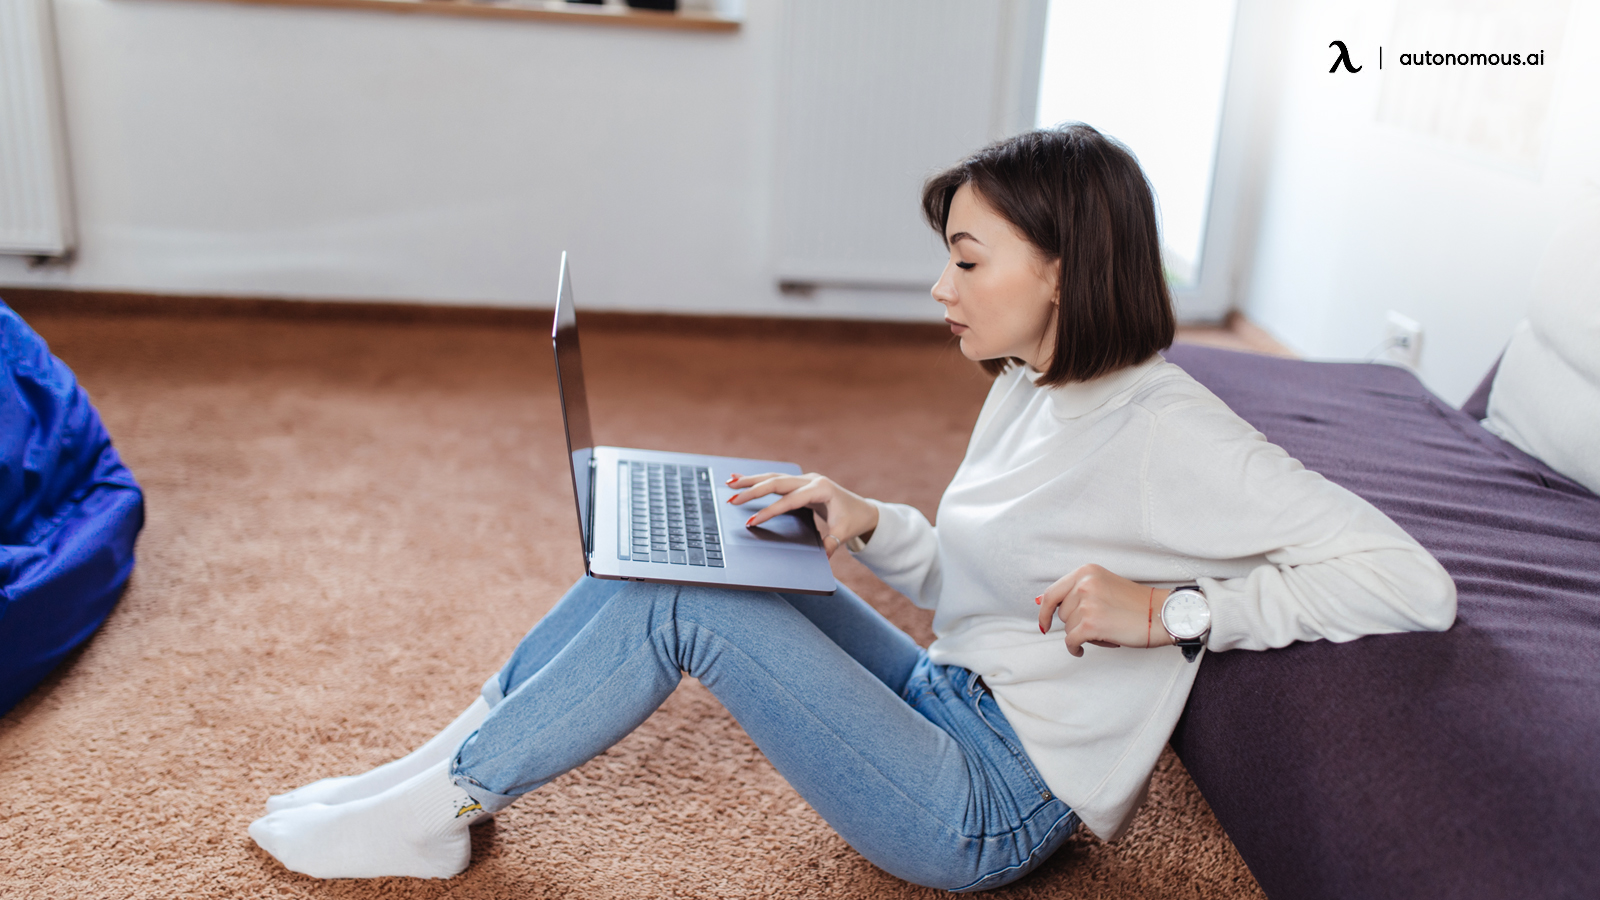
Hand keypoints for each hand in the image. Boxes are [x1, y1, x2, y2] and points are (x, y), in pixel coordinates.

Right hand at [726, 472, 878, 557]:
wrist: (863, 510)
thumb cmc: (853, 520)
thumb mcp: (844, 533)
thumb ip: (831, 544)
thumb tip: (821, 557)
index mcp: (821, 490)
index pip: (790, 501)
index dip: (770, 511)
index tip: (753, 522)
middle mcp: (811, 480)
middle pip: (777, 482)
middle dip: (753, 490)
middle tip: (732, 499)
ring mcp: (805, 479)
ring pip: (774, 477)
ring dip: (751, 480)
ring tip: (730, 483)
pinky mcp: (800, 483)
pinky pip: (776, 480)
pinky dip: (758, 480)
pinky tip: (739, 478)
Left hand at [1036, 565, 1173, 656]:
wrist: (1162, 614)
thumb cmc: (1136, 603)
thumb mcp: (1104, 585)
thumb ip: (1075, 591)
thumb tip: (1041, 601)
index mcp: (1086, 572)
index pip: (1052, 592)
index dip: (1045, 610)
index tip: (1045, 622)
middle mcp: (1084, 584)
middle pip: (1062, 613)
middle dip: (1076, 623)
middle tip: (1100, 623)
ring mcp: (1086, 604)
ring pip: (1068, 628)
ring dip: (1083, 634)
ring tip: (1106, 630)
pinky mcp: (1090, 624)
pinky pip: (1070, 641)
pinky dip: (1074, 648)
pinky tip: (1082, 650)